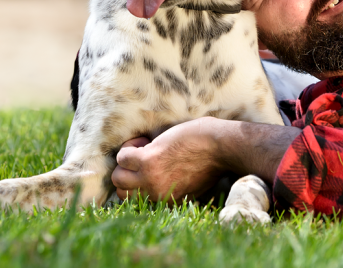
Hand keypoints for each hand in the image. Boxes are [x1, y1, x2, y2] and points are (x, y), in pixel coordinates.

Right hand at [111, 117, 301, 203]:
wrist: (224, 146)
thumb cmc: (213, 158)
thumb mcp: (192, 183)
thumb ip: (172, 186)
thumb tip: (153, 176)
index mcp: (167, 202)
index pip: (138, 201)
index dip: (141, 181)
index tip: (152, 167)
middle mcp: (156, 194)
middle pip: (123, 193)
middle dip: (128, 175)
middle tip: (143, 158)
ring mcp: (151, 178)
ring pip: (118, 177)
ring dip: (126, 162)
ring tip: (142, 148)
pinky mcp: (149, 160)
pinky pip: (123, 156)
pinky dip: (130, 146)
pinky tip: (145, 141)